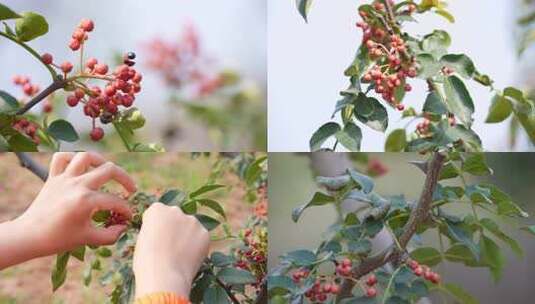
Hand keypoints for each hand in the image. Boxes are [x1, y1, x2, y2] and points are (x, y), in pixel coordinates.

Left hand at [0, 152, 135, 268]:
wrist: (29, 236)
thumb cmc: (59, 239)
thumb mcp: (88, 239)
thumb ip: (111, 235)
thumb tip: (123, 227)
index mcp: (86, 200)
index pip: (115, 201)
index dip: (126, 209)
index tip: (128, 217)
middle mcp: (77, 185)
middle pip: (109, 170)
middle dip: (125, 179)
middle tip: (130, 189)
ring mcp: (64, 178)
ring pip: (86, 156)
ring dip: (101, 161)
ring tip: (107, 171)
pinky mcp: (53, 177)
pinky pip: (61, 158)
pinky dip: (72, 158)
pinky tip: (81, 167)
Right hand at [133, 203, 209, 298]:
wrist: (163, 276)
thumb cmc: (146, 262)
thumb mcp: (142, 240)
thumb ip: (154, 230)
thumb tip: (162, 234)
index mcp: (157, 209)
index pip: (157, 213)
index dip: (156, 227)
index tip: (155, 239)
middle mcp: (176, 210)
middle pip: (175, 217)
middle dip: (174, 228)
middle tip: (170, 248)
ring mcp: (192, 221)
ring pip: (190, 227)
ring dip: (186, 236)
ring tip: (180, 255)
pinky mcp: (205, 233)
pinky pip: (200, 238)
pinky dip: (197, 246)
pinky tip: (189, 258)